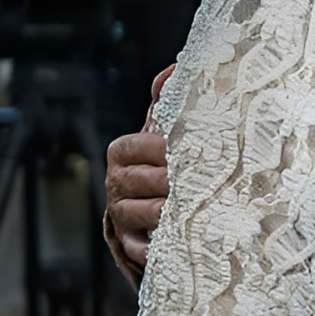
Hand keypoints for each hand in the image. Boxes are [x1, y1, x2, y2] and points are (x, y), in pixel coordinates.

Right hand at [104, 67, 173, 272]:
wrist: (161, 203)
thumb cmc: (168, 159)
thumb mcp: (167, 129)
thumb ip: (169, 101)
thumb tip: (174, 68)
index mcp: (124, 151)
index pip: (135, 146)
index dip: (160, 148)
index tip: (184, 150)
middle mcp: (117, 182)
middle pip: (138, 180)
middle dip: (167, 181)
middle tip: (196, 182)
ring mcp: (121, 212)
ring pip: (138, 212)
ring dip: (164, 212)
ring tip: (191, 209)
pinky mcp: (129, 241)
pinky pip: (136, 246)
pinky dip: (151, 246)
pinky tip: (172, 242)